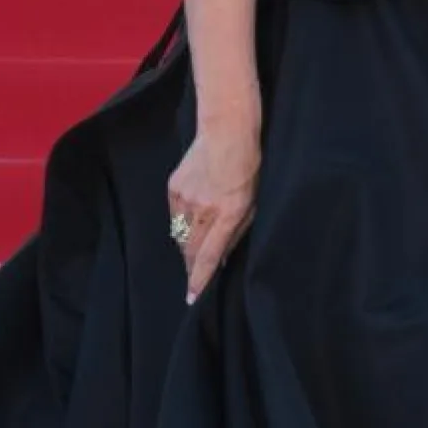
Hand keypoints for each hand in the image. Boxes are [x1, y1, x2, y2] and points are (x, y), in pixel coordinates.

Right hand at [168, 122, 259, 304]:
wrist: (227, 129)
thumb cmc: (249, 165)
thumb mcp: (253, 202)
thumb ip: (237, 231)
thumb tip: (220, 258)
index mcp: (229, 212)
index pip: (208, 255)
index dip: (199, 279)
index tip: (192, 297)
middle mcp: (205, 208)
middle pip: (190, 249)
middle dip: (191, 266)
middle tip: (194, 275)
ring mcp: (186, 196)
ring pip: (180, 234)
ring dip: (187, 244)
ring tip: (196, 242)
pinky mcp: (174, 186)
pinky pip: (174, 215)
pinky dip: (181, 222)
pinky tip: (191, 217)